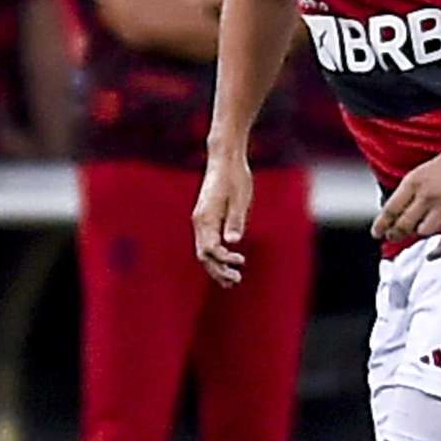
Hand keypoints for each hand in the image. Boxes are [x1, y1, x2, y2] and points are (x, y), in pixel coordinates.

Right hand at [193, 154, 252, 285]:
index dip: (224, 260)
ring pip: (204, 251)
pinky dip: (216, 256)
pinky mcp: (207, 218)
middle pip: (204, 255)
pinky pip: (207, 243)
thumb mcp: (240, 199)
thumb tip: (233, 242)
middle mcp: (199, 222)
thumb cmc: (235, 177)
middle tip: (236, 281)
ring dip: (216, 267)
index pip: (210, 249)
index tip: (241, 262)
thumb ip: (235, 221)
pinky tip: (228, 264)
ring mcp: (201, 220)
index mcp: (205, 218)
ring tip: (232, 281)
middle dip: (218, 271)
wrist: (225, 158)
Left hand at [370, 144, 440, 259]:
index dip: (381, 225)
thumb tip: (390, 221)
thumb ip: (405, 196)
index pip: (391, 209)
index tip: (376, 234)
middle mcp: (427, 195)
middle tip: (393, 236)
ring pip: (422, 232)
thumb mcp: (418, 175)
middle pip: (404, 224)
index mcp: (413, 183)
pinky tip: (430, 255)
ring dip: (417, 234)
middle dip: (395, 234)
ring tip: (417, 230)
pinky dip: (436, 251)